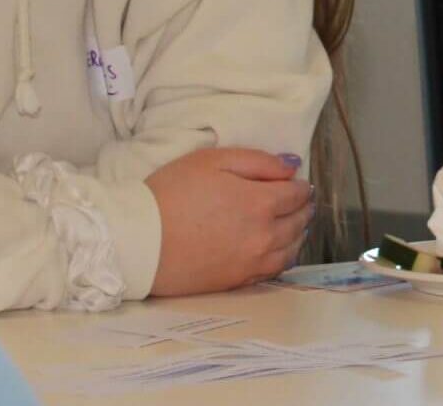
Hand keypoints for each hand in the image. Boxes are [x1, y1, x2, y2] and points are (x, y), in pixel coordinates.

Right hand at [144, 147, 312, 295]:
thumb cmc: (170, 193)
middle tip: (303, 201)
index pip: (297, 195)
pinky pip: (273, 270)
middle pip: (298, 222)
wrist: (138, 241)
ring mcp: (251, 262)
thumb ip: (258, 161)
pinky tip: (279, 250)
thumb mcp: (212, 160)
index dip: (302, 186)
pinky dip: (283, 257)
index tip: (300, 183)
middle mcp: (263, 236)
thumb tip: (292, 167)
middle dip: (303, 208)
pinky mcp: (236, 281)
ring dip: (298, 234)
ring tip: (296, 224)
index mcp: (259, 203)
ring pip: (291, 249)